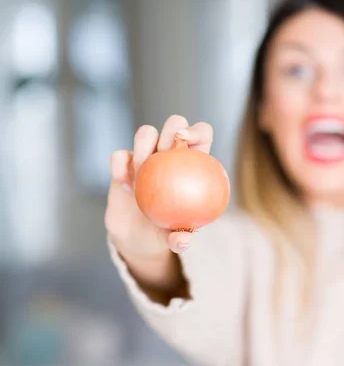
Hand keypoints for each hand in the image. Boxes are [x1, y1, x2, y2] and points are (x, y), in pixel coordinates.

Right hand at [104, 115, 213, 257]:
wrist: (136, 236)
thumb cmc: (165, 231)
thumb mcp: (174, 237)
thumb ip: (179, 238)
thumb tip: (184, 241)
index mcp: (192, 162)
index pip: (202, 134)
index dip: (198, 131)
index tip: (187, 141)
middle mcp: (170, 152)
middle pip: (174, 123)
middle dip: (171, 130)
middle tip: (165, 151)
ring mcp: (145, 155)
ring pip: (146, 132)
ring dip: (144, 146)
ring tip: (141, 171)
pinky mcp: (123, 163)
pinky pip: (119, 155)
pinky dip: (120, 166)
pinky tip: (124, 185)